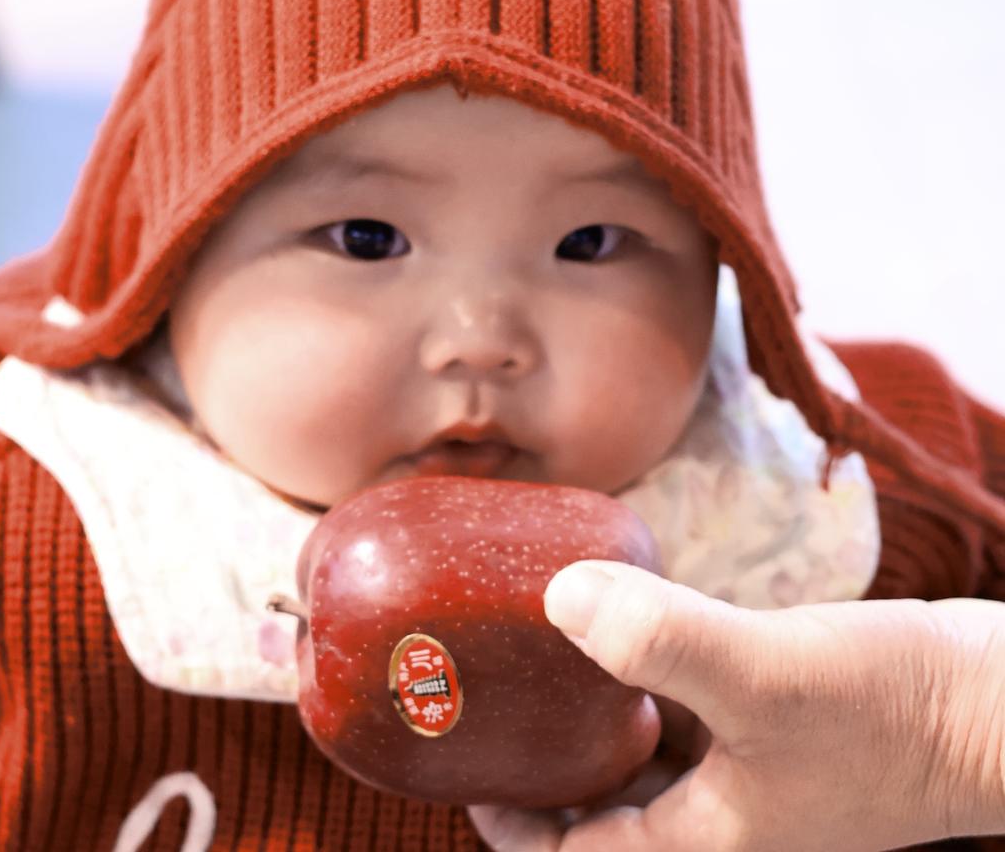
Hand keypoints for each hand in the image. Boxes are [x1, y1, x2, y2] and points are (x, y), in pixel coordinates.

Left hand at [469, 561, 1004, 851]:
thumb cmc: (894, 712)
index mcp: (705, 843)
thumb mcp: (763, 677)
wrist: (1000, 702)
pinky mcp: (772, 723)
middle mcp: (720, 818)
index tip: (472, 768)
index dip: (514, 824)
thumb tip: (557, 596)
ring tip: (547, 654)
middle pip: (601, 806)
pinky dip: (651, 678)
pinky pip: (688, 708)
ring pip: (644, 754)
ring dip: (594, 714)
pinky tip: (633, 624)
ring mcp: (749, 771)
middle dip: (544, 764)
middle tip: (498, 698)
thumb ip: (660, 640)